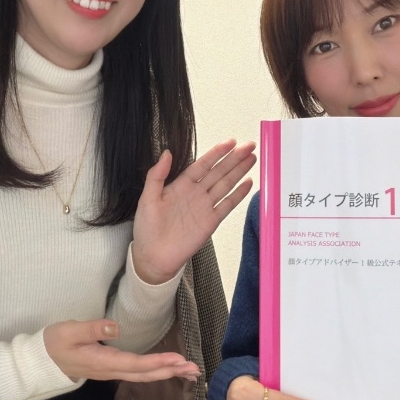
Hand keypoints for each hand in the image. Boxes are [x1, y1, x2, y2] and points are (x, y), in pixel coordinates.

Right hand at [44, 319, 200, 380]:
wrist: (42, 360)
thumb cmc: (55, 343)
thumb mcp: (70, 331)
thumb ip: (92, 329)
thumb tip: (115, 327)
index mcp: (103, 362)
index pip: (136, 364)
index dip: (157, 362)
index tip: (177, 359)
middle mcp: (111, 370)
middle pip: (145, 374)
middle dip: (171, 371)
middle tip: (194, 370)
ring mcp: (112, 372)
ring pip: (143, 375)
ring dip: (167, 373)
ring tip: (189, 372)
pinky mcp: (112, 368)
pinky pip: (138, 373)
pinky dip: (156, 371)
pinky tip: (167, 369)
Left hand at [132, 139, 255, 283]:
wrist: (153, 257)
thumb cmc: (147, 229)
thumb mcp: (147, 198)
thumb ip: (157, 175)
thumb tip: (167, 153)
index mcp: (180, 185)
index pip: (203, 165)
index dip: (217, 153)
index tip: (230, 142)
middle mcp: (195, 194)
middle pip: (219, 172)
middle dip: (234, 158)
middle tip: (249, 145)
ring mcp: (205, 207)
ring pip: (226, 185)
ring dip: (239, 171)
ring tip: (252, 158)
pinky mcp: (211, 222)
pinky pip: (227, 205)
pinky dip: (238, 194)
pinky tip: (248, 183)